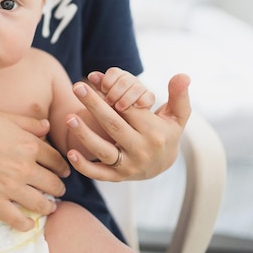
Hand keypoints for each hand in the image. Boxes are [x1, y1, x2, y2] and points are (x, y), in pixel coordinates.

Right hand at [0, 109, 69, 230]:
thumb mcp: (0, 116)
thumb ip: (26, 123)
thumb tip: (46, 127)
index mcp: (27, 144)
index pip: (56, 160)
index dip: (62, 167)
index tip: (62, 171)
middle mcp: (24, 167)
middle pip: (53, 183)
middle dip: (58, 188)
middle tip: (58, 190)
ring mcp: (9, 187)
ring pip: (41, 204)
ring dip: (49, 207)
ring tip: (49, 207)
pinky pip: (18, 220)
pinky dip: (26, 224)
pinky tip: (28, 223)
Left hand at [66, 73, 190, 180]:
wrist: (164, 165)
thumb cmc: (167, 132)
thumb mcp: (177, 115)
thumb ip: (179, 95)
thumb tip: (182, 75)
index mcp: (154, 131)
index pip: (130, 109)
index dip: (112, 92)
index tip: (95, 78)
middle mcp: (141, 149)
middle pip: (114, 125)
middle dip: (94, 105)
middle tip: (77, 87)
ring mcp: (129, 165)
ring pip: (104, 150)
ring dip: (85, 135)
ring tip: (69, 118)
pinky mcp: (118, 177)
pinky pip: (99, 173)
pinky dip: (84, 166)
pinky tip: (70, 152)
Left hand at [90, 67, 154, 111]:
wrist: (126, 123)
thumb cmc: (112, 108)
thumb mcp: (104, 97)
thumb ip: (99, 86)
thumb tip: (92, 76)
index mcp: (118, 77)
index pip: (113, 72)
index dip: (107, 81)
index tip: (103, 91)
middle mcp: (131, 81)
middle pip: (124, 80)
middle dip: (115, 92)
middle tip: (109, 102)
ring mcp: (141, 89)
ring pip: (137, 87)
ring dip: (127, 98)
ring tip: (119, 107)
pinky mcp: (149, 100)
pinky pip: (149, 96)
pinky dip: (143, 100)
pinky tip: (136, 106)